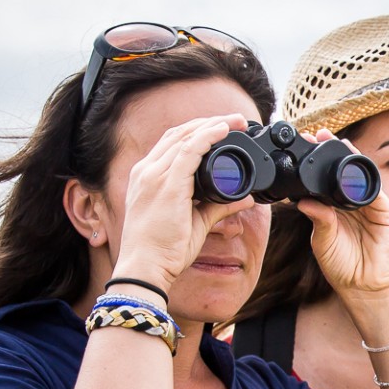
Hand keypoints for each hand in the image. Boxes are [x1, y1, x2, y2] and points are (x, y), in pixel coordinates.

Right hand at [109, 114, 249, 292]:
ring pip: (184, 137)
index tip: (221, 128)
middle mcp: (146, 171)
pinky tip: (224, 130)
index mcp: (146, 178)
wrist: (144, 268)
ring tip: (236, 121)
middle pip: (178, 134)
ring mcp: (153, 176)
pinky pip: (189, 151)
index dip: (197, 131)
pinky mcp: (166, 184)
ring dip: (212, 125)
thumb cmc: (162, 250)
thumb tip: (244, 198)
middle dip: (207, 122)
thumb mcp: (194, 223)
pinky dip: (208, 136)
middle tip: (235, 120)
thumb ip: (218, 207)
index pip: (171, 143)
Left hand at [294, 130, 388, 301]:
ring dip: (348, 157)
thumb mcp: (322, 241)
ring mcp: (370, 206)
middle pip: (341, 172)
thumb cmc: (343, 266)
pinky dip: (366, 175)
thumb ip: (318, 219)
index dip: (315, 165)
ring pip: (359, 175)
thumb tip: (303, 200)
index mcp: (335, 209)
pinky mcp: (385, 212)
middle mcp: (352, 204)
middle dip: (330, 153)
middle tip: (315, 136)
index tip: (302, 147)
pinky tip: (355, 163)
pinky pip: (375, 190)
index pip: (325, 181)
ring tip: (334, 141)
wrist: (364, 287)